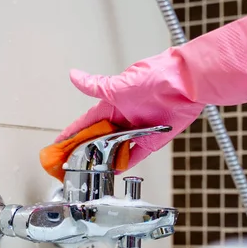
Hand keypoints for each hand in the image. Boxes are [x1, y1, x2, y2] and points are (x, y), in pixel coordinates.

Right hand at [56, 64, 205, 169]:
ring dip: (102, 159)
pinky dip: (124, 163)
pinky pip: (134, 155)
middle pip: (98, 139)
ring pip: (114, 149)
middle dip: (84, 151)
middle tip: (69, 164)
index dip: (72, 134)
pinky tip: (112, 171)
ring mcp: (136, 130)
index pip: (86, 123)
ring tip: (88, 172)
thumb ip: (95, 86)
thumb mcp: (119, 84)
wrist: (187, 84)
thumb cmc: (156, 77)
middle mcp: (123, 118)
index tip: (59, 145)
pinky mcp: (151, 140)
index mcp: (112, 104)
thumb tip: (74, 76)